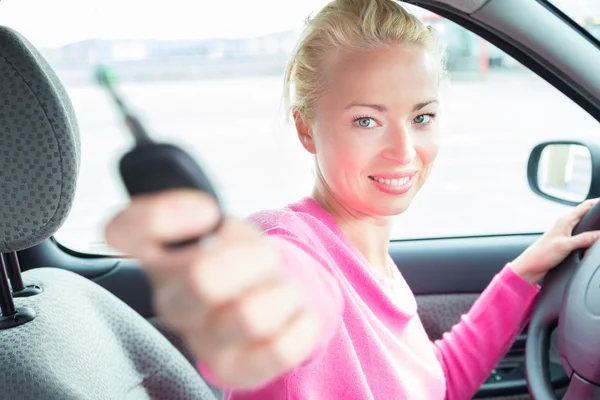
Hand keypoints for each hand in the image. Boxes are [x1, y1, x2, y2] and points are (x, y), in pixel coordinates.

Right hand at [104, 190, 319, 388]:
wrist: (265, 292)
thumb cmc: (238, 256)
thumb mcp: (222, 221)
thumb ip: (206, 213)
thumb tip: (208, 221)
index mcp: (159, 256)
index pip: (124, 231)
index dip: (163, 215)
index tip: (207, 212)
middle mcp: (171, 301)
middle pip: (203, 278)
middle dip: (252, 259)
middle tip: (263, 258)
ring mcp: (200, 340)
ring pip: (250, 316)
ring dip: (281, 292)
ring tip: (279, 290)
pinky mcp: (234, 371)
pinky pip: (279, 351)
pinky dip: (301, 324)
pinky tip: (295, 315)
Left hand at [510, 198, 599, 284]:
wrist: (531, 267)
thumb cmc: (542, 254)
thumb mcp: (565, 245)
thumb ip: (584, 239)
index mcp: (565, 220)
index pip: (586, 206)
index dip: (598, 203)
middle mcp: (566, 225)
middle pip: (588, 216)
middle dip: (599, 218)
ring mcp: (567, 234)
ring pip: (587, 228)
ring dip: (595, 231)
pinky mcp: (567, 244)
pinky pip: (584, 239)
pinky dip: (591, 241)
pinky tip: (594, 244)